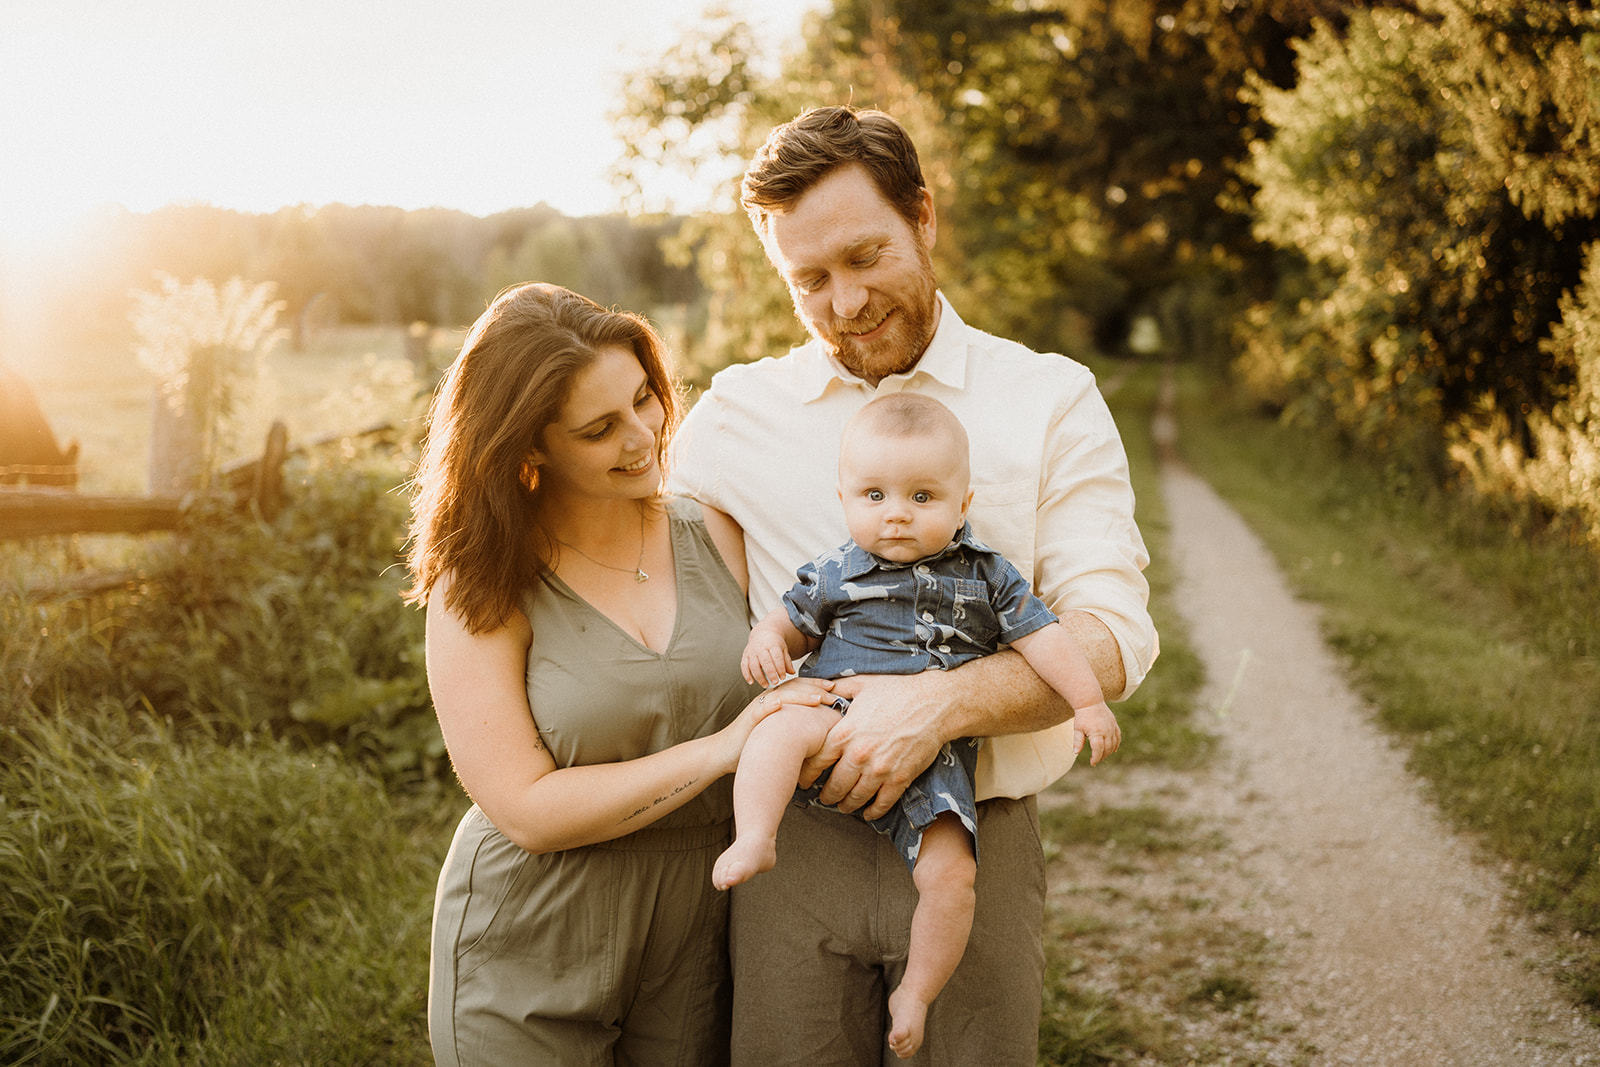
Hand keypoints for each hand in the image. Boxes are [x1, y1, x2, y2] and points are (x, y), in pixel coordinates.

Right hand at [720, 676, 833, 773]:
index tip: (835, 689)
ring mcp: (759, 707)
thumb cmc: (752, 746)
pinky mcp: (750, 717)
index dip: (817, 687)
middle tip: (835, 690)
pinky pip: (764, 707)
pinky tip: (788, 703)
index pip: (799, 688)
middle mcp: (768, 700)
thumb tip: (818, 732)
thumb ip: (793, 728)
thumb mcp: (778, 733)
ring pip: (784, 694)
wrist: (723, 753)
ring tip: (821, 698)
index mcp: (776, 702)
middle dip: (816, 687)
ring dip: (803, 694)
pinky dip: (778, 703)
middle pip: (795, 687)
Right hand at [741, 628, 794, 687]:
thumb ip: (787, 661)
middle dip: (770, 673)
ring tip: (765, 684)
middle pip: (765, 662)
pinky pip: (744, 666)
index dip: (780, 668)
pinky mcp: (745, 656)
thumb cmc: (773, 642)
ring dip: (759, 677)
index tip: (783, 676)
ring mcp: (752, 652)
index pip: (776, 657)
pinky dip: (747, 675)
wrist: (762, 633)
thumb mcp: (783, 649)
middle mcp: (761, 648)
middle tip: (775, 682)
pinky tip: (751, 682)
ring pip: (754, 665)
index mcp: (772, 644)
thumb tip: (792, 672)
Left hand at [800, 673, 945, 818]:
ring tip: (843, 806)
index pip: (817, 761)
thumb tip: (823, 688)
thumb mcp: (862, 684)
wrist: (934, 702)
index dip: (809, 773)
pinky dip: (873, 811)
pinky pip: (882, 803)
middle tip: (824, 797)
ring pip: (855, 797)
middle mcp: (859, 754)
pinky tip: (868, 812)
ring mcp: (880, 769)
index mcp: (845, 732)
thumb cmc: (898, 690)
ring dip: (847, 805)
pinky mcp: (900, 778)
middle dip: (827, 795)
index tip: (806, 778)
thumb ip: (838, 689)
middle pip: (834, 785)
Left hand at [1072, 702, 1120, 765]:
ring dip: (1108, 752)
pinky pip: (1118, 737)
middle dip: (1101, 757)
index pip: (1098, 750)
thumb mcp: (1077, 729)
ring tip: (1101, 756)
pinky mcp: (1114, 725)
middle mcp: (1106, 731)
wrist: (1090, 702)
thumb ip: (1077, 741)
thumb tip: (1075, 753)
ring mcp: (1112, 728)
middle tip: (1095, 760)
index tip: (1092, 763)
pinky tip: (1112, 750)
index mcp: (1096, 733)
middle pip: (1107, 749)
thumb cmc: (1082, 716)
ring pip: (1113, 745)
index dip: (1096, 758)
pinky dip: (1116, 745)